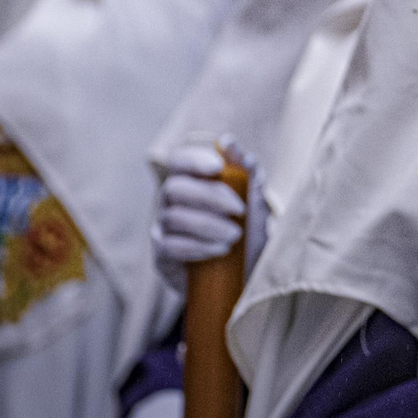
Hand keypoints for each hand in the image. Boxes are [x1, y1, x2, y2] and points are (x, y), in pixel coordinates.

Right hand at [151, 136, 262, 292]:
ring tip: (235, 235)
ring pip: (174, 217)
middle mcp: (170, 202)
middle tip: (240, 210)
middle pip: (175, 188)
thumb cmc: (249, 232)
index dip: (193, 160)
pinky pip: (171, 246)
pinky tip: (220, 251)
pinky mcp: (162, 257)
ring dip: (208, 225)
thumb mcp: (255, 203)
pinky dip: (198, 247)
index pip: (178, 161)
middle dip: (210, 197)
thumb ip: (246, 172)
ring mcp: (163, 229)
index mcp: (191, 182)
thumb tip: (228, 141)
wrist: (245, 276)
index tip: (218, 166)